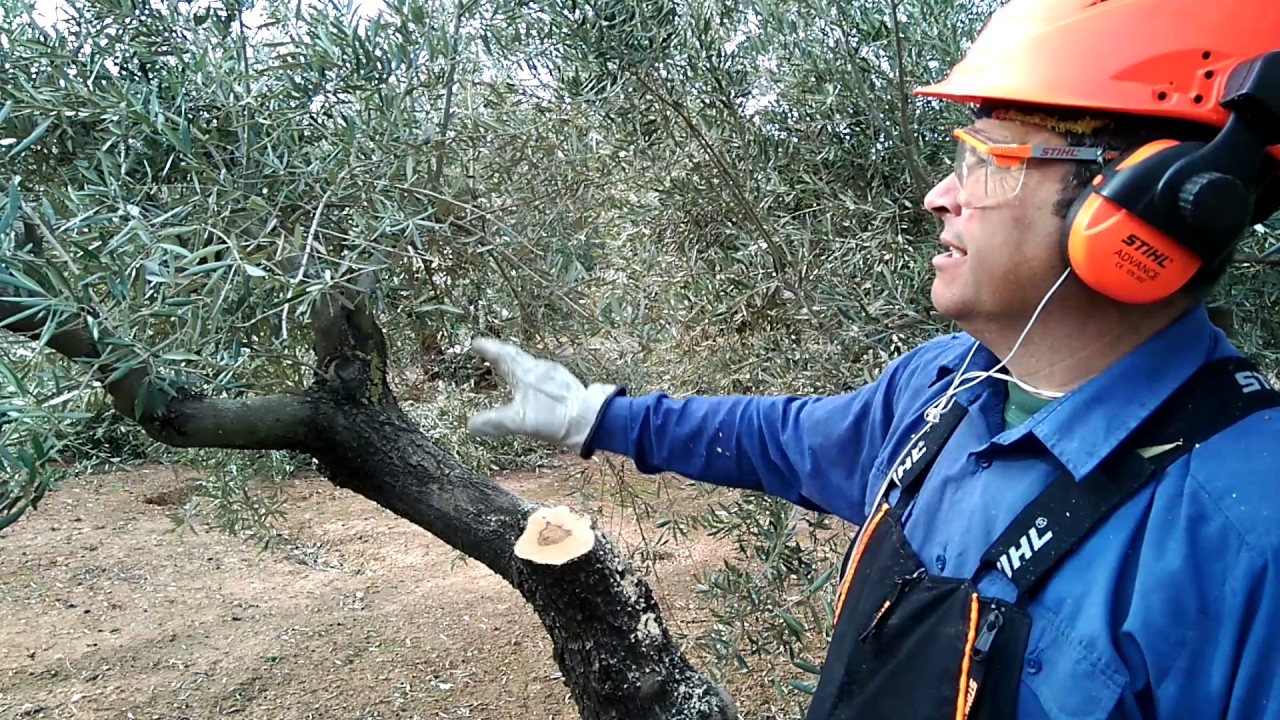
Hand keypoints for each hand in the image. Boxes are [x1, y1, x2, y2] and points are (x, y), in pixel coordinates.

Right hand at [466, 337, 619, 454]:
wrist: (591, 418)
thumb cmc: (554, 418)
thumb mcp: (519, 422)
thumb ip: (494, 423)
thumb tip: (470, 426)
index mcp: (524, 373)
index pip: (502, 355)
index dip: (488, 348)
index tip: (476, 341)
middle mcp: (539, 368)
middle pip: (516, 355)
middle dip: (501, 351)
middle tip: (489, 348)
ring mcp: (554, 374)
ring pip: (530, 362)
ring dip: (516, 361)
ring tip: (508, 363)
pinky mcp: (565, 383)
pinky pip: (542, 371)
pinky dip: (530, 372)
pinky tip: (534, 382)